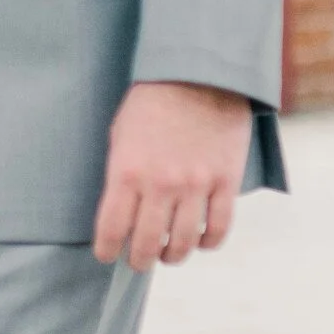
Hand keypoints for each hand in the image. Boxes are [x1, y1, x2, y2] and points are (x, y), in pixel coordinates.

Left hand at [93, 80, 252, 270]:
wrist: (199, 73)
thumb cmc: (152, 102)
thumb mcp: (121, 134)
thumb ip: (120, 174)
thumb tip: (119, 212)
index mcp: (127, 171)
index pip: (112, 229)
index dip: (107, 250)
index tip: (107, 255)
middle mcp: (160, 184)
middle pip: (147, 244)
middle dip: (139, 260)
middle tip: (138, 261)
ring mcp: (196, 185)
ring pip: (184, 243)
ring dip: (173, 256)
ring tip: (169, 253)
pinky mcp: (226, 181)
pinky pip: (218, 228)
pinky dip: (208, 243)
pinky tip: (200, 242)